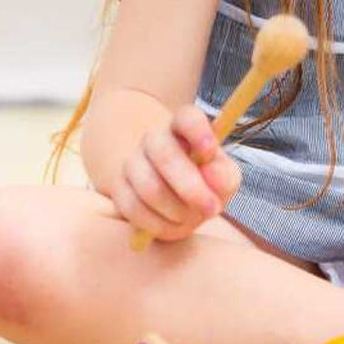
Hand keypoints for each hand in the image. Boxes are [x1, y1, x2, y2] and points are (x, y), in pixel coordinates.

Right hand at [111, 105, 240, 241]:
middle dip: (190, 187)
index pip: (187, 117)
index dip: (198, 130)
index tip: (210, 150)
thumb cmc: (207, 183)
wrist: (177, 199)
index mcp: (185, 128)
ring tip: (194, 219)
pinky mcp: (119, 188)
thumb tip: (212, 175)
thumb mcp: (224, 179)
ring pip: (148, 186)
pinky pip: (132, 207)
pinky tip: (174, 226)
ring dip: (176, 210)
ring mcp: (133, 162)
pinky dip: (157, 224)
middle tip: (213, 209)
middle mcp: (155, 139)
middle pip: (164, 154)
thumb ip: (224, 176)